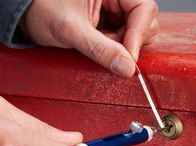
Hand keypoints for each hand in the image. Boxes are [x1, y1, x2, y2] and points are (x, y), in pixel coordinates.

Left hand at [20, 0, 158, 76]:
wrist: (30, 14)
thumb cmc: (43, 10)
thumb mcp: (72, 30)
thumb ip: (101, 49)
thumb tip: (128, 67)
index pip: (144, 8)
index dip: (139, 34)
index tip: (129, 58)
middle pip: (145, 20)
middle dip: (131, 42)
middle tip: (111, 51)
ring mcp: (115, 7)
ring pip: (137, 31)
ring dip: (123, 46)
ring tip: (99, 44)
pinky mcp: (110, 19)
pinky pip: (125, 37)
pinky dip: (117, 47)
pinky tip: (101, 45)